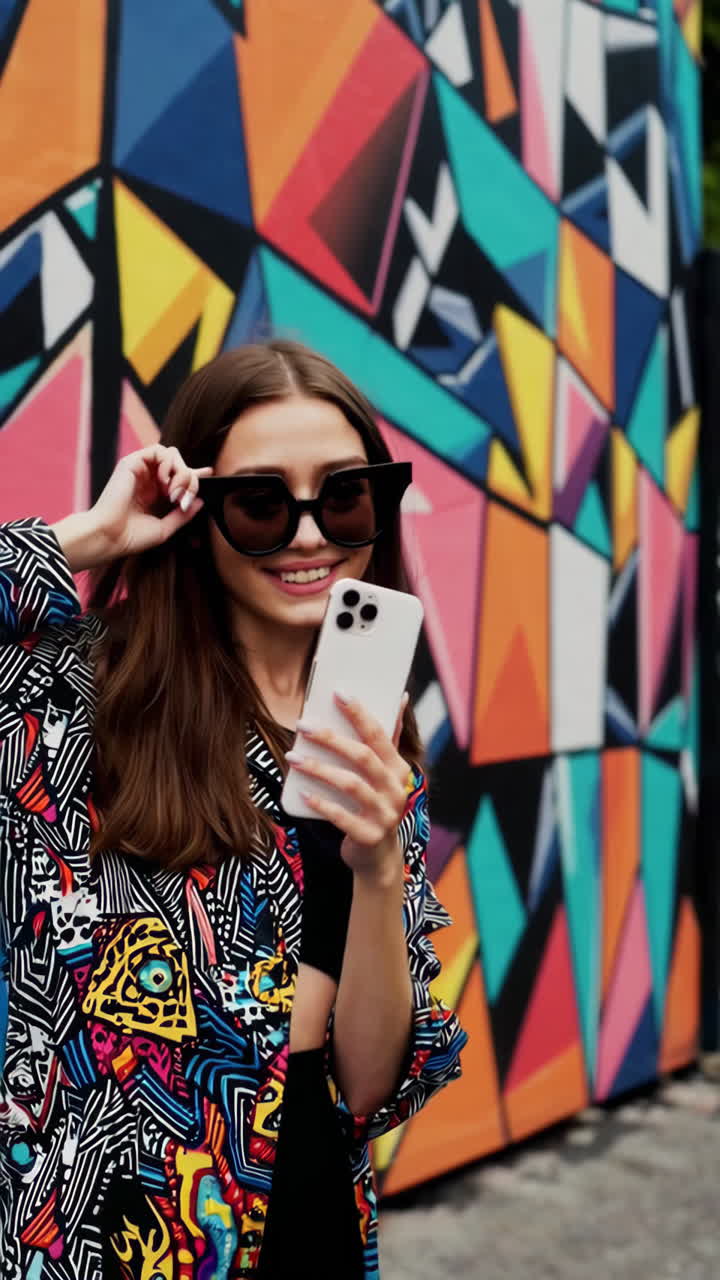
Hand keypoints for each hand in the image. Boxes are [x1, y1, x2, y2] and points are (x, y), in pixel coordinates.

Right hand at [53, 446, 212, 570]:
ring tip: (173, 492)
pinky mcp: (132, 462)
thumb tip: (201, 501)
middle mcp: (148, 480)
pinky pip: (158, 450)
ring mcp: (140, 470)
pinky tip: (164, 482)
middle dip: (190, 479)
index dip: (195, 474)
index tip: (209, 474)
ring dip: (180, 471)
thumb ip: (183, 514)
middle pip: (180, 464)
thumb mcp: (165, 528)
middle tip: (184, 497)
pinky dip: (167, 463)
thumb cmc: (133, 537)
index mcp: (155, 494)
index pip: (179, 476)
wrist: (111, 537)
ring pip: (172, 454)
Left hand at [285, 692, 410, 879]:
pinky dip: (321, 803)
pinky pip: (342, 817)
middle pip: (363, 757)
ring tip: (293, 758)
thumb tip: (399, 697)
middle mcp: (396, 790)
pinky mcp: (369, 836)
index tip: (338, 692)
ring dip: (319, 768)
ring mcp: (385, 815)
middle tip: (303, 725)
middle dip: (331, 738)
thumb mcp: (385, 774)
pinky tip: (302, 793)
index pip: (380, 734)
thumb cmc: (375, 805)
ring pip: (351, 785)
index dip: (360, 713)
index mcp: (399, 769)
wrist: (378, 856)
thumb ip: (388, 738)